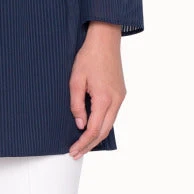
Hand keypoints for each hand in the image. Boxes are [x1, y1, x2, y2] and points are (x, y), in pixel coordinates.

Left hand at [68, 22, 125, 156]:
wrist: (105, 40)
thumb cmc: (89, 57)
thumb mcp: (75, 81)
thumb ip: (77, 105)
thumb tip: (80, 124)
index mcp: (104, 98)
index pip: (93, 130)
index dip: (82, 143)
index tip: (73, 150)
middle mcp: (116, 100)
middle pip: (103, 132)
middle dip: (89, 145)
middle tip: (76, 153)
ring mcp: (120, 97)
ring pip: (109, 125)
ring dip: (96, 136)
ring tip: (83, 144)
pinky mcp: (120, 93)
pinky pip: (112, 115)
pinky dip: (102, 125)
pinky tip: (93, 128)